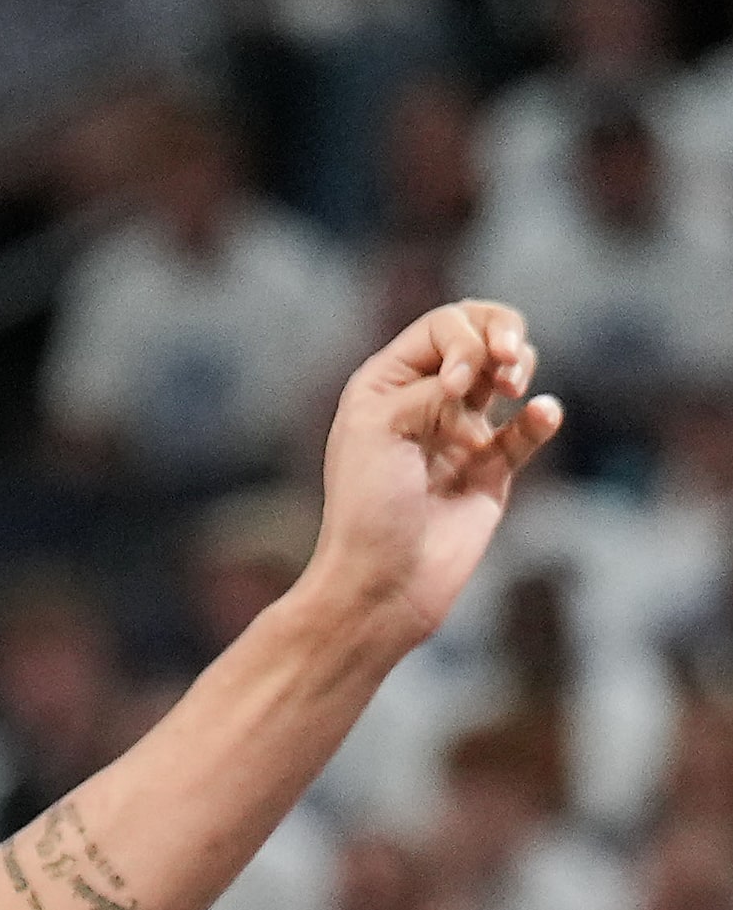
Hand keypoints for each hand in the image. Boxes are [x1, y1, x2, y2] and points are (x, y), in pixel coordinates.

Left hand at [306, 301, 562, 655]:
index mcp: (385, 384)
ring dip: (521, 367)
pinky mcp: (490, 471)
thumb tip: (479, 371)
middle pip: (481, 336)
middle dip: (504, 335)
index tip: (455, 385)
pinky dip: (540, 416)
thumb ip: (432, 385)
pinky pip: (527, 429)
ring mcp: (459, 434)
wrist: (384, 582)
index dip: (464, 340)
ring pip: (507, 374)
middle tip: (510, 362)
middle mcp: (422, 401)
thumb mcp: (381, 427)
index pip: (444, 326)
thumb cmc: (369, 507)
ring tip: (515, 390)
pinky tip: (541, 414)